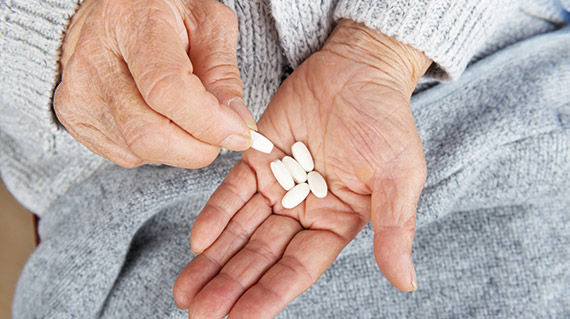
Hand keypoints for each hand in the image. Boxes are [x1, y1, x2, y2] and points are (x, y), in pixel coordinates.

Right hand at [53, 0, 256, 167]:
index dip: (209, 122)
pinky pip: (127, 155)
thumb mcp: (207, 24)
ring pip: (139, 150)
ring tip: (190, 118)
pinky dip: (158, 149)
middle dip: (199, 147)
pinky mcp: (73, 118)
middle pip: (149, 133)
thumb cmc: (164, 14)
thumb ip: (223, 73)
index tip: (241, 134)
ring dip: (181, 148)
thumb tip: (238, 125)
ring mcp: (78, 93)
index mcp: (131, 24)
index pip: (167, 89)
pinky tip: (162, 119)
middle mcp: (94, 60)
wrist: (112, 15)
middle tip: (222, 134)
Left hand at [173, 20, 430, 317]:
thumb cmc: (387, 119)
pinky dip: (216, 213)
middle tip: (200, 313)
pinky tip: (197, 240)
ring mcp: (278, 186)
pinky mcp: (258, 158)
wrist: (358, 68)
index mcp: (337, 223)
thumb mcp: (400, 174)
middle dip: (231, 284)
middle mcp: (303, 212)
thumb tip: (406, 281)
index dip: (270, 295)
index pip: (299, 268)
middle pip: (262, 255)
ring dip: (214, 259)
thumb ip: (395, 227)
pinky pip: (233, 190)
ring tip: (185, 290)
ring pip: (241, 229)